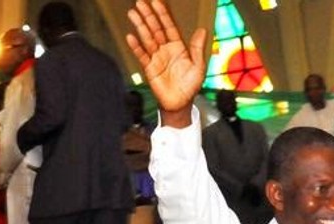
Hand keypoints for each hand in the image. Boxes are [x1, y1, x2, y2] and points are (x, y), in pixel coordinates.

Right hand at [126, 0, 207, 127]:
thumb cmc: (190, 86)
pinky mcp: (149, 68)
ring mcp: (156, 58)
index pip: (169, 26)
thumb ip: (198, 49)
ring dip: (140, 26)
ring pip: (147, 38)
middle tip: (140, 3)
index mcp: (178, 47)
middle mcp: (166, 49)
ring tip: (132, 14)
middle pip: (155, 29)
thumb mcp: (198, 66)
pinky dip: (136, 46)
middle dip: (148, 16)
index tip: (156, 2)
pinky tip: (130, 36)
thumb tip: (202, 30)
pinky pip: (141, 55)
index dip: (163, 14)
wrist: (180, 103)